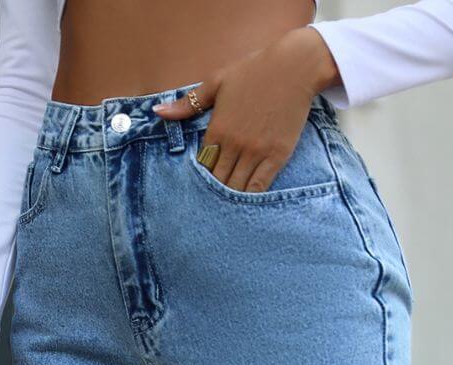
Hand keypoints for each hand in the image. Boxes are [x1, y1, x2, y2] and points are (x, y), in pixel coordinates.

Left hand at [154, 26, 340, 192]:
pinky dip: (250, 198)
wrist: (295, 66)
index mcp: (217, 128)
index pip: (202, 165)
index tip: (199, 185)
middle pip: (218, 181)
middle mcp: (235, 144)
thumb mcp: (216, 82)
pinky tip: (245, 205)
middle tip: (209, 205)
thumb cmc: (254, 70)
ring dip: (230, 199)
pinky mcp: (277, 156)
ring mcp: (256, 152)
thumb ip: (188, 103)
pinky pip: (260, 186)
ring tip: (225, 209)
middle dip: (213, 192)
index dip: (200, 177)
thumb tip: (157, 111)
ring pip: (237, 188)